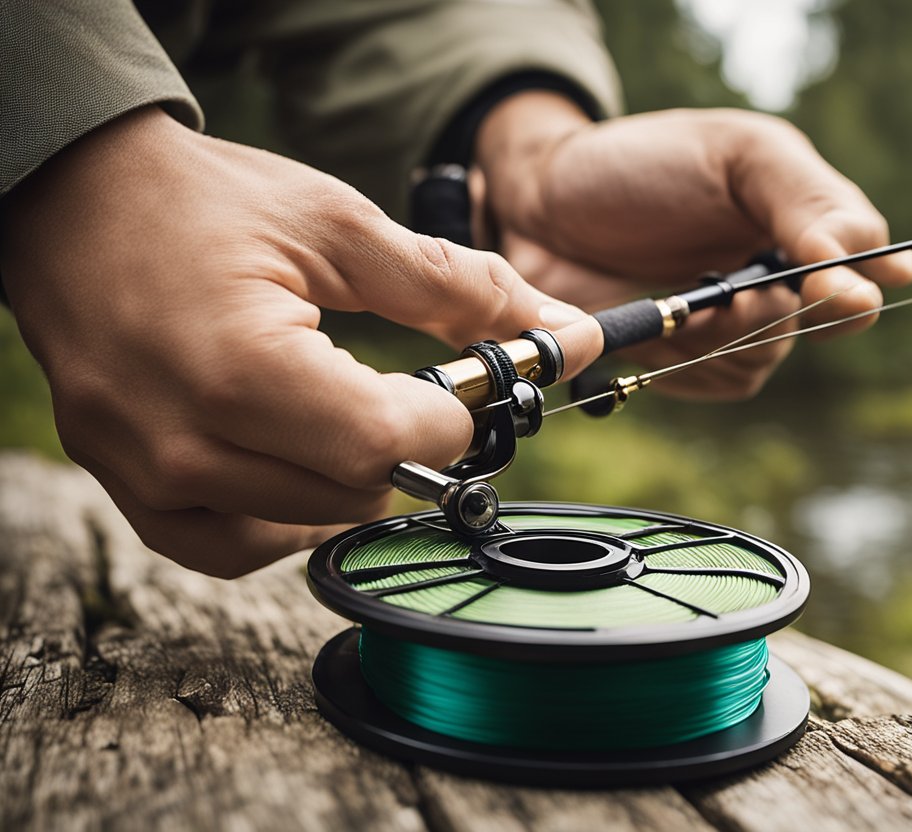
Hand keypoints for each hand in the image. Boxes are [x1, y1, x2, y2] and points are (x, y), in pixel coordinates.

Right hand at [1, 106, 600, 576]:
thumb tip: (567, 331)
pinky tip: (298, 462)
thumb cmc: (203, 201)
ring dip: (350, 481)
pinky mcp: (124, 485)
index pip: (383, 445)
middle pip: (351, 492)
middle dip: (406, 448)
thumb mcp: (339, 226)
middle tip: (411, 397)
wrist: (73, 197)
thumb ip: (459, 287)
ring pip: (301, 526)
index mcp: (238, 369)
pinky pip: (226, 547)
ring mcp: (144, 472)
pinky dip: (282, 517)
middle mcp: (181, 439)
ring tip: (348, 416)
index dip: (448, 422)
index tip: (458, 388)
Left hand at [476, 94, 911, 397]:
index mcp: (804, 220)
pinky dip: (683, 364)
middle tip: (728, 292)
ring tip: (674, 302)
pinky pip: (715, 384)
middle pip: (820, 328)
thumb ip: (809, 202)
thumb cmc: (638, 163)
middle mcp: (779, 276)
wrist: (540, 202)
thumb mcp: (736, 156)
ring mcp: (732, 323)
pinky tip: (653, 327)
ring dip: (718, 341)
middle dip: (770, 316)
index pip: (870, 270)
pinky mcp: (686, 360)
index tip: (818, 288)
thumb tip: (881, 275)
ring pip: (763, 363)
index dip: (849, 291)